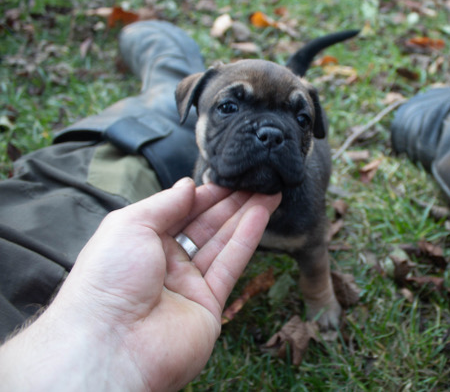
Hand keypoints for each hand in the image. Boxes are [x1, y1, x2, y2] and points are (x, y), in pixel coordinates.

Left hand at [0, 178, 280, 390]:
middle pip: (204, 226)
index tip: (227, 177)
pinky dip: (247, 238)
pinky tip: (261, 214)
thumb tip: (188, 185)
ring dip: (246, 216)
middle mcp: (165, 263)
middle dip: (230, 203)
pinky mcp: (210, 304)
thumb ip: (164, 203)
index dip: (203, 195)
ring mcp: (188, 285)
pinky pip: (231, 265)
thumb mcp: (129, 225)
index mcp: (141, 243)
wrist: (112, 345)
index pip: (179, 213)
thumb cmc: (108, 281)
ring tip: (269, 191)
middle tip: (255, 180)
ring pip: (222, 243)